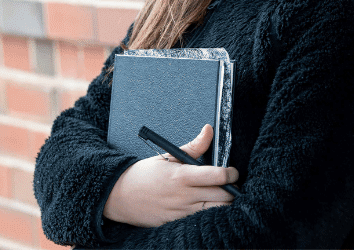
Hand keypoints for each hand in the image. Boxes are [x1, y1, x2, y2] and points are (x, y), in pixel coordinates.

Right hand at [103, 125, 238, 226]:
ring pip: (215, 212)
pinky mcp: (177, 223)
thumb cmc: (144, 174)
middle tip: (233, 184)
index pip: (217, 176)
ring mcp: (181, 212)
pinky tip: (211, 207)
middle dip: (232, 190)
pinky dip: (210, 214)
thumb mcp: (168, 155)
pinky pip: (201, 220)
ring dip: (224, 204)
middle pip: (221, 196)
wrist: (119, 196)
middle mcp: (184, 196)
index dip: (231, 173)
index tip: (234, 171)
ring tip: (225, 195)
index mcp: (182, 176)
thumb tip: (209, 130)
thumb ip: (193, 146)